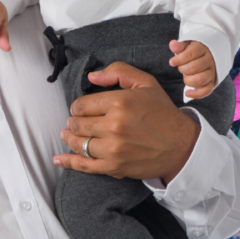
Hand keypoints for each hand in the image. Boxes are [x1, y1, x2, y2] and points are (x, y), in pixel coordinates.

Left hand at [54, 62, 199, 183]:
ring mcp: (113, 149)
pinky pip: (84, 165)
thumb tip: (92, 76)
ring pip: (78, 143)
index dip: (78, 106)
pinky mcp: (115, 167)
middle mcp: (114, 126)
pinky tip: (58, 159)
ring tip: (67, 134)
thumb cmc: (162, 112)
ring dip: (69, 138)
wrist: (181, 145)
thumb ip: (117, 71)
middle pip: (77, 124)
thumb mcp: (145, 82)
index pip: (81, 105)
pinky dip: (68, 162)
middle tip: (76, 121)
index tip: (82, 108)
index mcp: (119, 102)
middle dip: (73, 121)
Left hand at [169, 40, 215, 98]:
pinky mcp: (213, 82)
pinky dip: (196, 94)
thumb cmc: (193, 50)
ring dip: (188, 80)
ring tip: (185, 76)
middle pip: (194, 67)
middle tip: (181, 67)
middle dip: (183, 69)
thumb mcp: (187, 44)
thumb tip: (172, 44)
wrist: (209, 54)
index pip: (190, 54)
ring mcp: (212, 72)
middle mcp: (209, 60)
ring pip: (200, 79)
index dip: (179, 59)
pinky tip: (187, 93)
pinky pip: (207, 90)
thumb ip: (179, 46)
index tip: (172, 62)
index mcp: (202, 49)